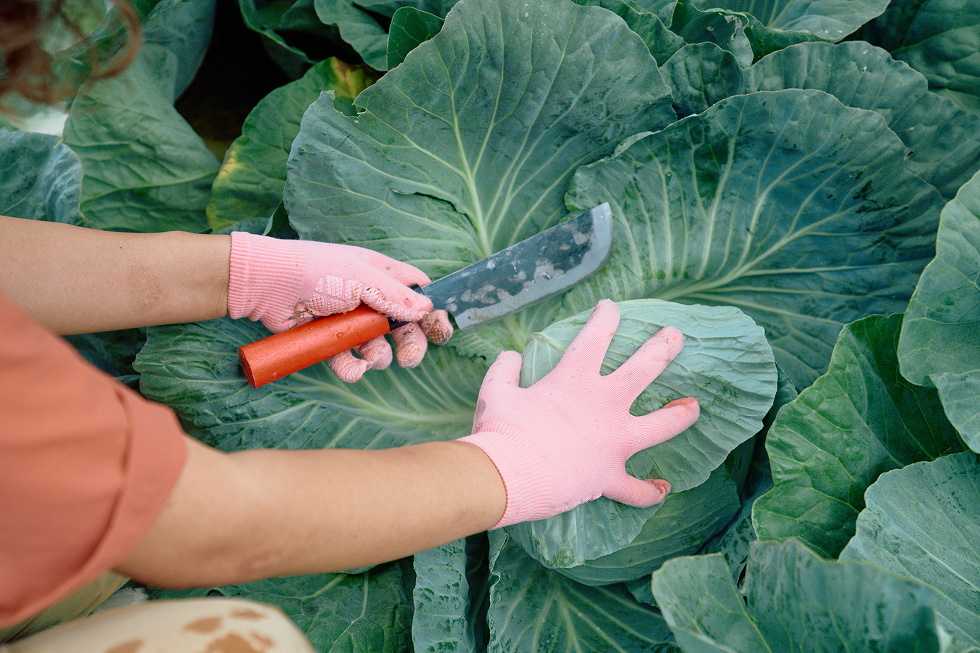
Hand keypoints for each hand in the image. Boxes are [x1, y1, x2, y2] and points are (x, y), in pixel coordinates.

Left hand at [227, 232, 451, 381]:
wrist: (268, 286)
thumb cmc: (315, 270)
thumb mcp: (362, 278)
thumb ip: (396, 296)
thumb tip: (427, 309)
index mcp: (380, 274)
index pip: (416, 291)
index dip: (430, 309)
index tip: (438, 329)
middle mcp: (368, 298)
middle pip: (403, 326)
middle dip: (410, 344)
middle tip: (409, 359)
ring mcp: (348, 321)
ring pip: (378, 347)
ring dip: (379, 357)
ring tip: (370, 358)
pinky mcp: (329, 341)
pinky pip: (349, 360)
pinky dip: (352, 369)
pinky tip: (352, 370)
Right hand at [460, 299, 698, 527]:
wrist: (506, 478)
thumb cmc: (500, 431)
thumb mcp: (495, 392)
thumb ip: (504, 370)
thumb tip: (510, 355)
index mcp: (575, 380)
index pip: (597, 336)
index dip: (606, 317)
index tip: (611, 307)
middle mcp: (604, 405)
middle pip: (645, 369)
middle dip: (664, 347)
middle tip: (676, 336)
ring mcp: (613, 442)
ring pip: (661, 426)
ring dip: (681, 415)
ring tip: (694, 407)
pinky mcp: (609, 477)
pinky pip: (636, 489)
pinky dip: (649, 491)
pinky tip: (662, 488)